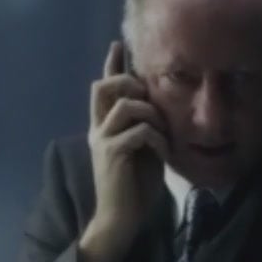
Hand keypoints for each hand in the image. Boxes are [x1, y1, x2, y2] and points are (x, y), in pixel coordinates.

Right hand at [79, 41, 169, 261]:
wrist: (120, 218)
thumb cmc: (134, 187)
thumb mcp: (142, 149)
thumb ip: (143, 126)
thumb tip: (157, 105)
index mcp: (102, 127)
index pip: (103, 88)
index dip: (111, 64)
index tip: (119, 44)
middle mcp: (97, 129)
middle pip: (102, 86)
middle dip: (129, 82)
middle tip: (148, 95)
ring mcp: (102, 140)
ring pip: (125, 105)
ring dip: (151, 114)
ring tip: (162, 132)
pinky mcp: (112, 153)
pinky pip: (139, 131)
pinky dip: (157, 137)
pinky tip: (164, 152)